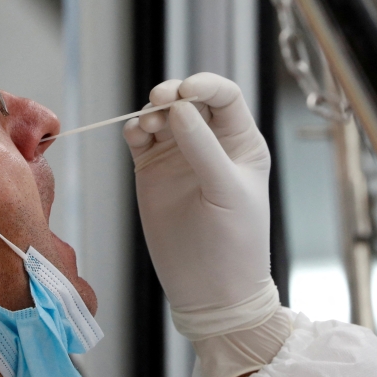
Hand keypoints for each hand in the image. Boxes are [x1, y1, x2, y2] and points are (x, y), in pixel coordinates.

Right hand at [123, 73, 278, 339]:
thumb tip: (180, 109)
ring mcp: (180, 156)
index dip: (205, 86)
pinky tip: (135, 135)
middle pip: (189, 100)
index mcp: (242, 143)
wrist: (210, 291)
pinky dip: (135, 130)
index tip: (185, 91)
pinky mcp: (152, 171)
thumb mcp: (226, 191)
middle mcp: (211, 143)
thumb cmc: (234, 244)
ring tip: (147, 126)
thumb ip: (203, 149)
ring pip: (162, 116)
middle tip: (159, 102)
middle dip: (173, 95)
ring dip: (152, 112)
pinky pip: (141, 139)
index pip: (225, 97)